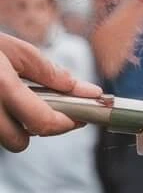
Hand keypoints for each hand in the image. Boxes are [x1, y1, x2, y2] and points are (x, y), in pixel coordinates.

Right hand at [0, 33, 102, 151]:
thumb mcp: (15, 50)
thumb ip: (50, 72)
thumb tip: (85, 90)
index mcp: (1, 85)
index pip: (43, 122)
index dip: (67, 123)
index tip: (80, 117)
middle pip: (19, 142)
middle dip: (36, 130)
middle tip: (46, 109)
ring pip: (3, 139)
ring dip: (15, 127)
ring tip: (15, 101)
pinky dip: (1, 122)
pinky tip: (1, 103)